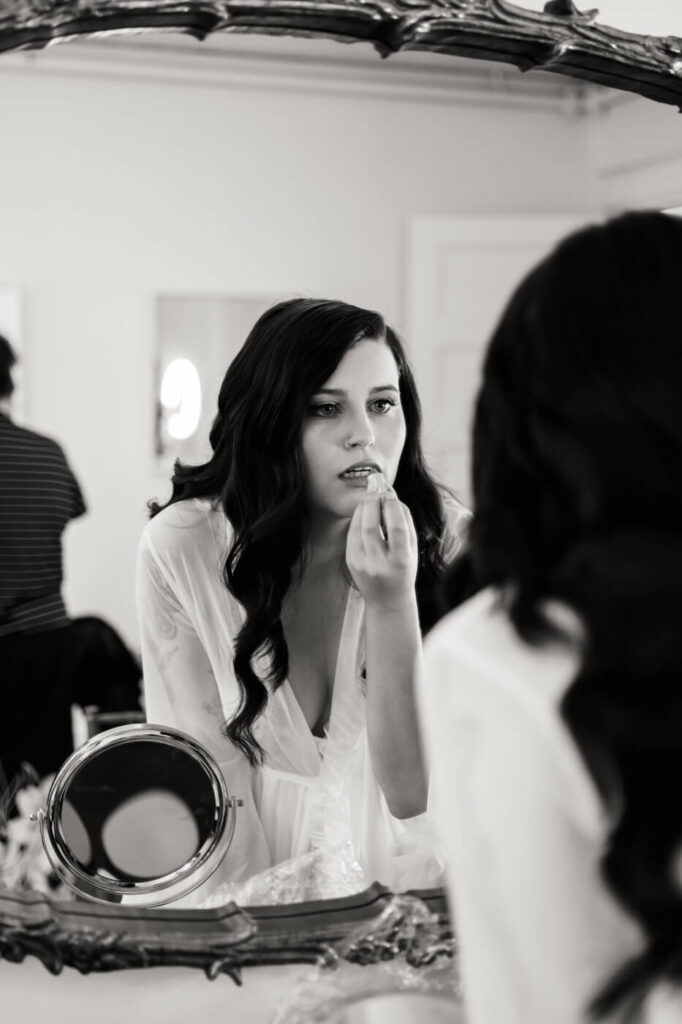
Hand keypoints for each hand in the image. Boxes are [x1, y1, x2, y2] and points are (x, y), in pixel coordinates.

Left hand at [345, 478, 417, 608]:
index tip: (390, 493)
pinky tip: (364, 512)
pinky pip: (352, 535)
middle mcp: (379, 564)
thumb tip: (391, 495)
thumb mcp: (412, 549)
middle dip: (373, 502)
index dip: (392, 506)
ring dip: (363, 508)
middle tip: (376, 488)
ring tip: (371, 497)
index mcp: (400, 561)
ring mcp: (362, 564)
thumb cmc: (404, 570)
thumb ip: (405, 522)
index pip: (396, 528)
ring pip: (358, 528)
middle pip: (372, 526)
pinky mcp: (351, 562)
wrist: (387, 599)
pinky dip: (357, 519)